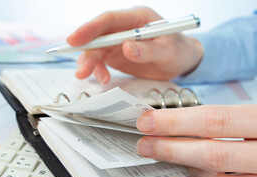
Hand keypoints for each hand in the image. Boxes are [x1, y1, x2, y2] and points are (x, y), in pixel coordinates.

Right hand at [67, 6, 202, 83]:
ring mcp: (120, 41)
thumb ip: (149, 51)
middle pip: (100, 36)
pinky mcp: (118, 54)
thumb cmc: (179, 51)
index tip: (74, 39)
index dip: (90, 28)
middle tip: (81, 71)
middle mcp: (125, 27)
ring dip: (90, 63)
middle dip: (88, 53)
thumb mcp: (168, 52)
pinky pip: (102, 60)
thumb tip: (127, 47)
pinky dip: (98, 69)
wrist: (182, 62)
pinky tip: (103, 78)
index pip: (109, 19)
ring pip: (97, 49)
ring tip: (86, 76)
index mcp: (138, 18)